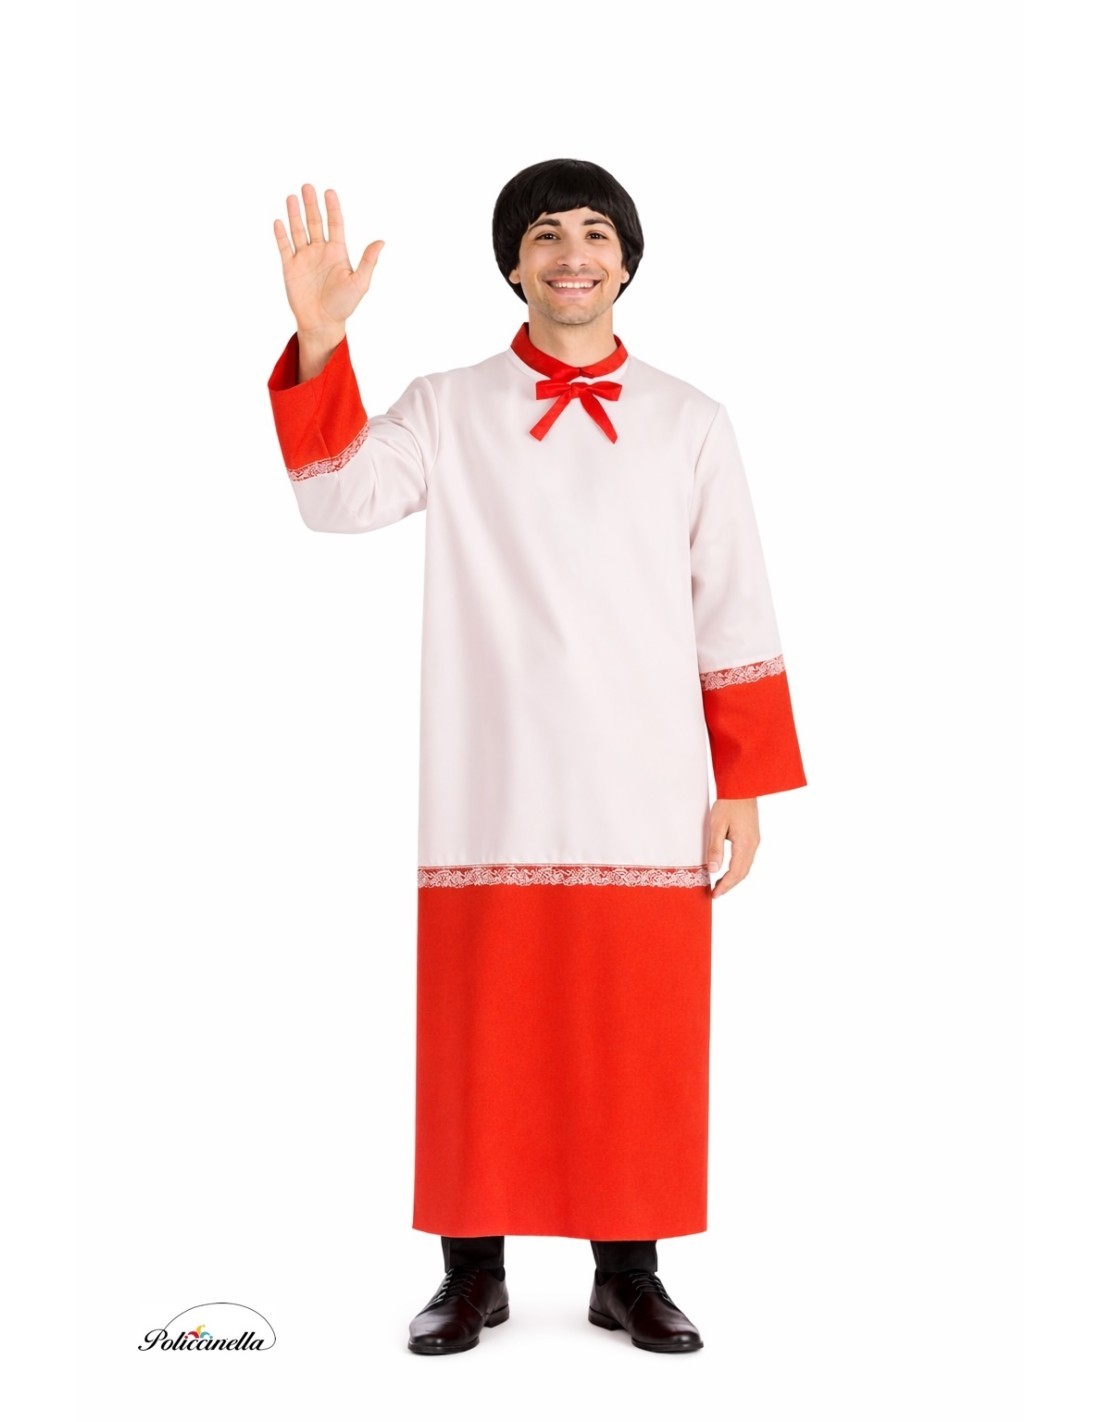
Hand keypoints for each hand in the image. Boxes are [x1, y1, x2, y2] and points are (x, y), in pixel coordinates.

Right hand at [273, 183, 383, 338]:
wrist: (322, 323)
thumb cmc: (344, 305)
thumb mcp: (360, 283)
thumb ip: (368, 261)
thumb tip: (381, 241)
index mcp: (337, 252)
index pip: (335, 224)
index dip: (332, 208)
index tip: (329, 192)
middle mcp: (320, 251)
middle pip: (314, 222)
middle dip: (311, 204)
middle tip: (307, 186)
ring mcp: (304, 258)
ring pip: (298, 230)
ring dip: (295, 214)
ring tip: (292, 197)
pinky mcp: (290, 268)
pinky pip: (285, 247)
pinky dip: (281, 235)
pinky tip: (279, 221)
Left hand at [706, 798, 759, 898]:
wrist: (742, 787)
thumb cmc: (728, 804)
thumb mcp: (716, 826)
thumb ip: (715, 849)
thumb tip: (714, 870)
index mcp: (745, 845)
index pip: (735, 873)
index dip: (725, 886)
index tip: (715, 895)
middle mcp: (753, 845)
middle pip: (742, 873)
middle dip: (729, 885)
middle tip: (716, 893)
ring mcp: (754, 841)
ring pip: (745, 867)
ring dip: (733, 877)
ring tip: (719, 884)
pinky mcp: (752, 837)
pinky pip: (746, 858)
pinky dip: (737, 868)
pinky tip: (728, 868)